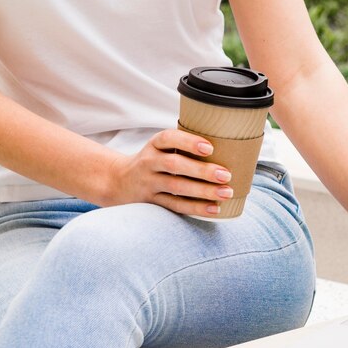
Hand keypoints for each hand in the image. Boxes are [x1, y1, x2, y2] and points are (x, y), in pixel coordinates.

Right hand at [105, 129, 232, 216]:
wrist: (118, 181)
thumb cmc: (154, 161)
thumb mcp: (161, 147)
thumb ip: (185, 146)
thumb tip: (229, 146)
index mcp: (154, 145)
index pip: (168, 138)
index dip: (188, 142)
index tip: (209, 147)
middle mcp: (149, 162)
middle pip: (174, 165)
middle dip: (202, 170)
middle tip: (226, 175)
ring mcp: (149, 183)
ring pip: (176, 187)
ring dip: (203, 191)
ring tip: (226, 192)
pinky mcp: (151, 202)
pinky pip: (175, 206)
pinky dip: (195, 208)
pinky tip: (214, 208)